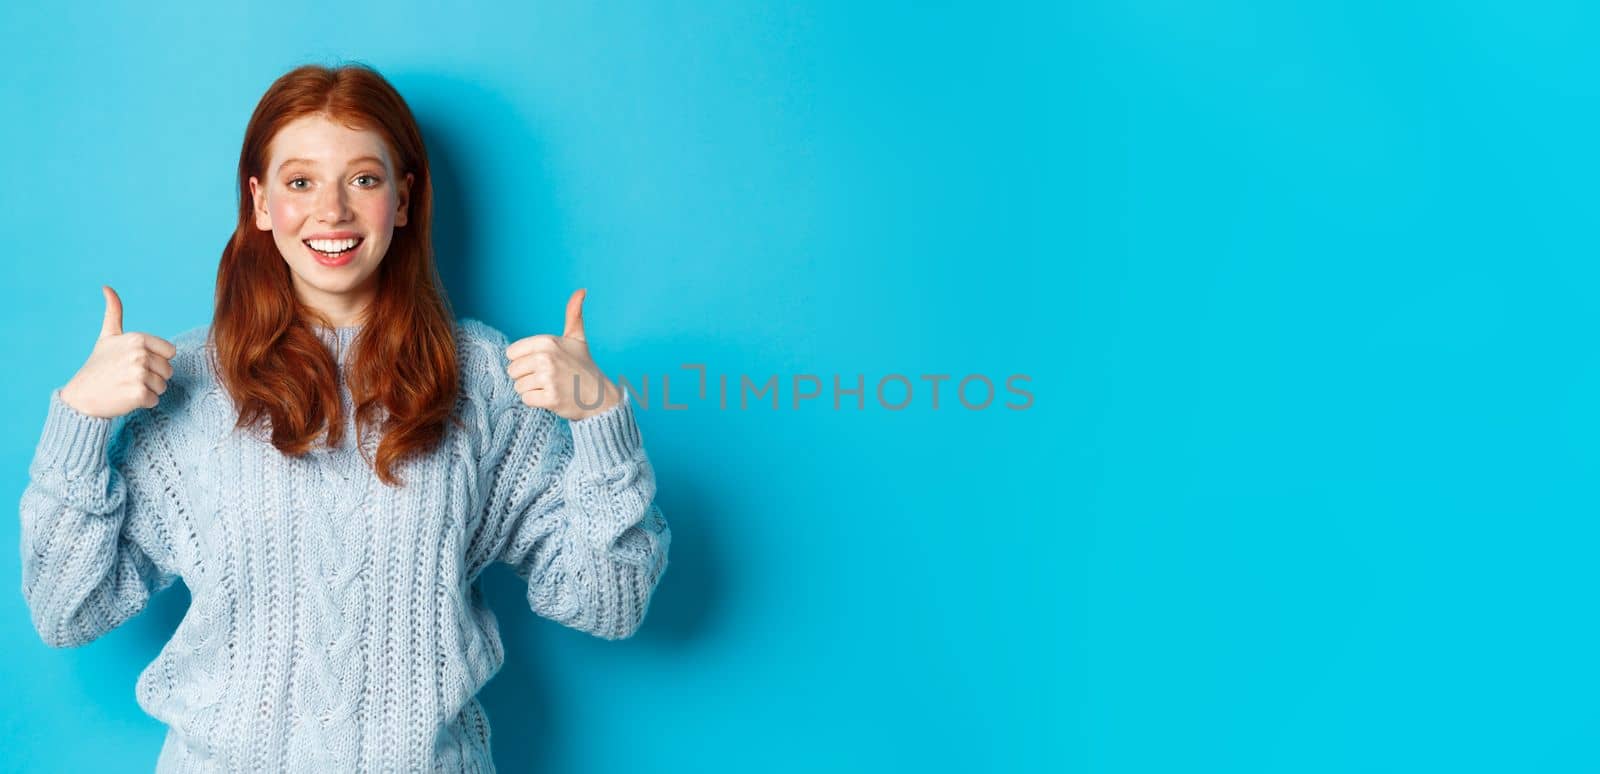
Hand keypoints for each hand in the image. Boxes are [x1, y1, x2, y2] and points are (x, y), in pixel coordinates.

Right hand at [59, 286, 176, 418]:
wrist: (81, 397)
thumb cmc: (98, 366)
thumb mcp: (107, 337)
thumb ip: (114, 312)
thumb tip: (107, 287)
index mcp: (137, 339)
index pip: (170, 352)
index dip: (156, 360)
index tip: (136, 362)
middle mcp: (139, 354)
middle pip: (168, 370)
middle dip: (153, 376)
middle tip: (129, 377)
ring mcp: (139, 374)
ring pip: (163, 386)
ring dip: (148, 390)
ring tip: (126, 386)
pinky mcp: (138, 394)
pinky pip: (155, 400)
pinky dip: (143, 403)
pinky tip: (125, 397)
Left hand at [504, 288, 622, 420]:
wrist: (599, 396)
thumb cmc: (583, 366)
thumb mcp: (578, 338)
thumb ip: (574, 314)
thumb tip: (581, 290)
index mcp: (547, 341)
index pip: (511, 353)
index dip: (524, 360)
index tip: (541, 364)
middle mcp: (546, 358)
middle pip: (512, 370)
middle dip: (526, 376)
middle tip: (547, 377)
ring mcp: (548, 378)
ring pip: (518, 386)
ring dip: (531, 390)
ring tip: (550, 387)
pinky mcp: (550, 398)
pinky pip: (526, 399)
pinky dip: (537, 402)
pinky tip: (551, 397)